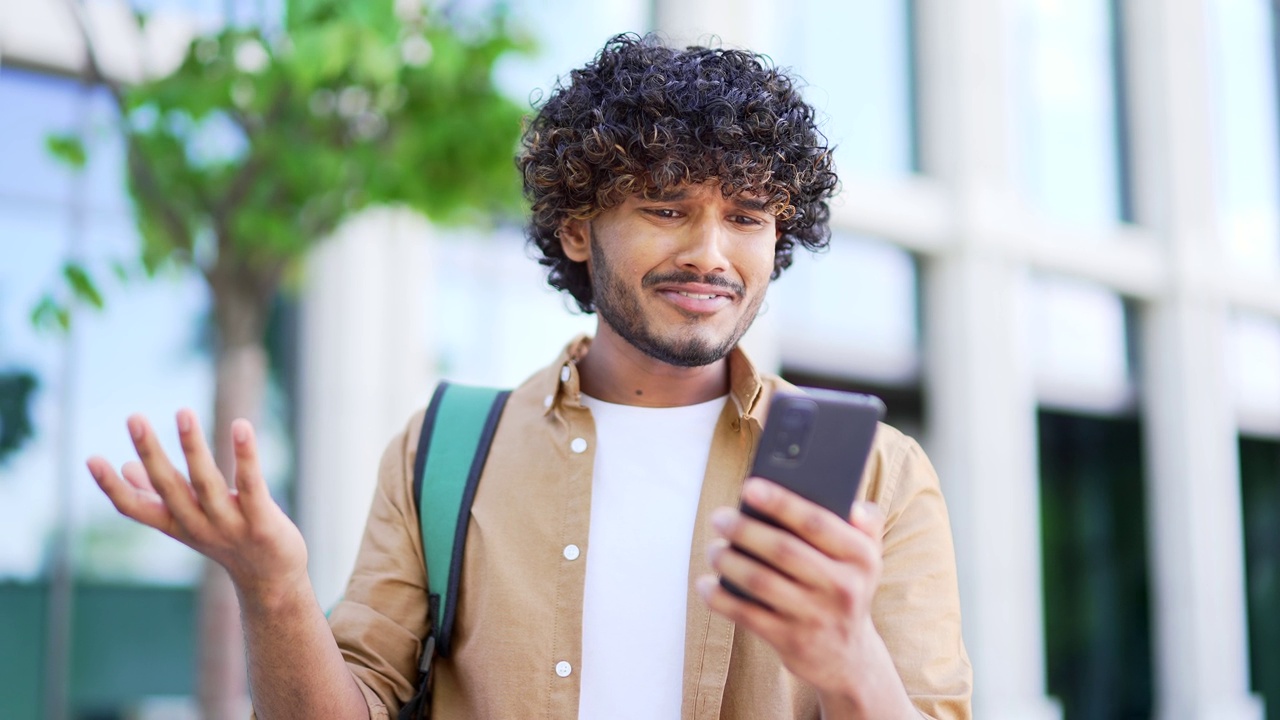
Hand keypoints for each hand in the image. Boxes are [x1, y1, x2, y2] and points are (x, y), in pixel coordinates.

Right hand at [87, 410, 307, 601]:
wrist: (271, 580)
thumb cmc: (228, 541)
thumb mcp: (189, 520)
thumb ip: (159, 495)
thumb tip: (127, 467)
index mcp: (176, 525)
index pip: (135, 508)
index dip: (112, 487)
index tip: (90, 459)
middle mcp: (198, 526)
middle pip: (169, 487)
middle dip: (150, 452)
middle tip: (133, 418)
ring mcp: (229, 525)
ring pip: (206, 482)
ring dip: (193, 447)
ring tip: (182, 412)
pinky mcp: (262, 522)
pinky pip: (252, 485)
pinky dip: (245, 456)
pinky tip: (241, 426)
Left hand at [696, 477, 892, 708]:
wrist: (848, 658)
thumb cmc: (846, 588)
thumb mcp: (867, 557)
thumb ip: (866, 523)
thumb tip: (853, 504)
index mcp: (862, 557)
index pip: (817, 523)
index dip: (781, 503)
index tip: (749, 487)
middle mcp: (843, 587)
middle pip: (783, 550)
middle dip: (745, 530)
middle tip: (719, 517)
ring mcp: (817, 616)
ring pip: (761, 582)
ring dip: (729, 561)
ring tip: (714, 548)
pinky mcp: (792, 641)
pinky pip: (747, 615)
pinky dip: (720, 598)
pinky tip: (706, 584)